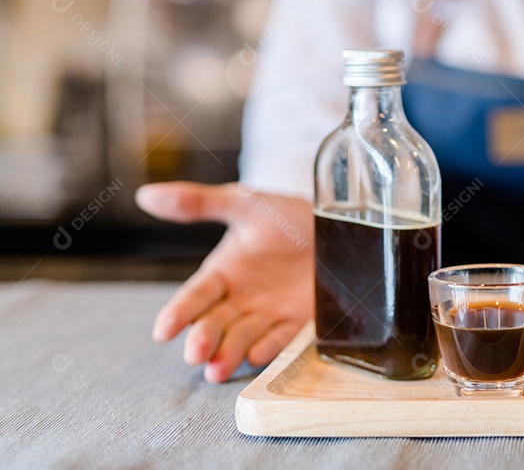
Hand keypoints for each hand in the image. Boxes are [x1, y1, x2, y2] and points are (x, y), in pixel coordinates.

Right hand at [136, 182, 313, 382]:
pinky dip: (271, 348)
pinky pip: (283, 337)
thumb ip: (199, 203)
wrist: (334, 222)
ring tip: (217, 370)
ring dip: (230, 354)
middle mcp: (241, 298)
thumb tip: (146, 195)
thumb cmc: (285, 213)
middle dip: (204, 340)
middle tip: (194, 355)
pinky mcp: (300, 320)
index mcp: (223, 273)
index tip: (163, 331)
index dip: (179, 313)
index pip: (194, 296)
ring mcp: (270, 312)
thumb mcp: (245, 202)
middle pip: (216, 324)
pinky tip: (257, 356)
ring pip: (244, 337)